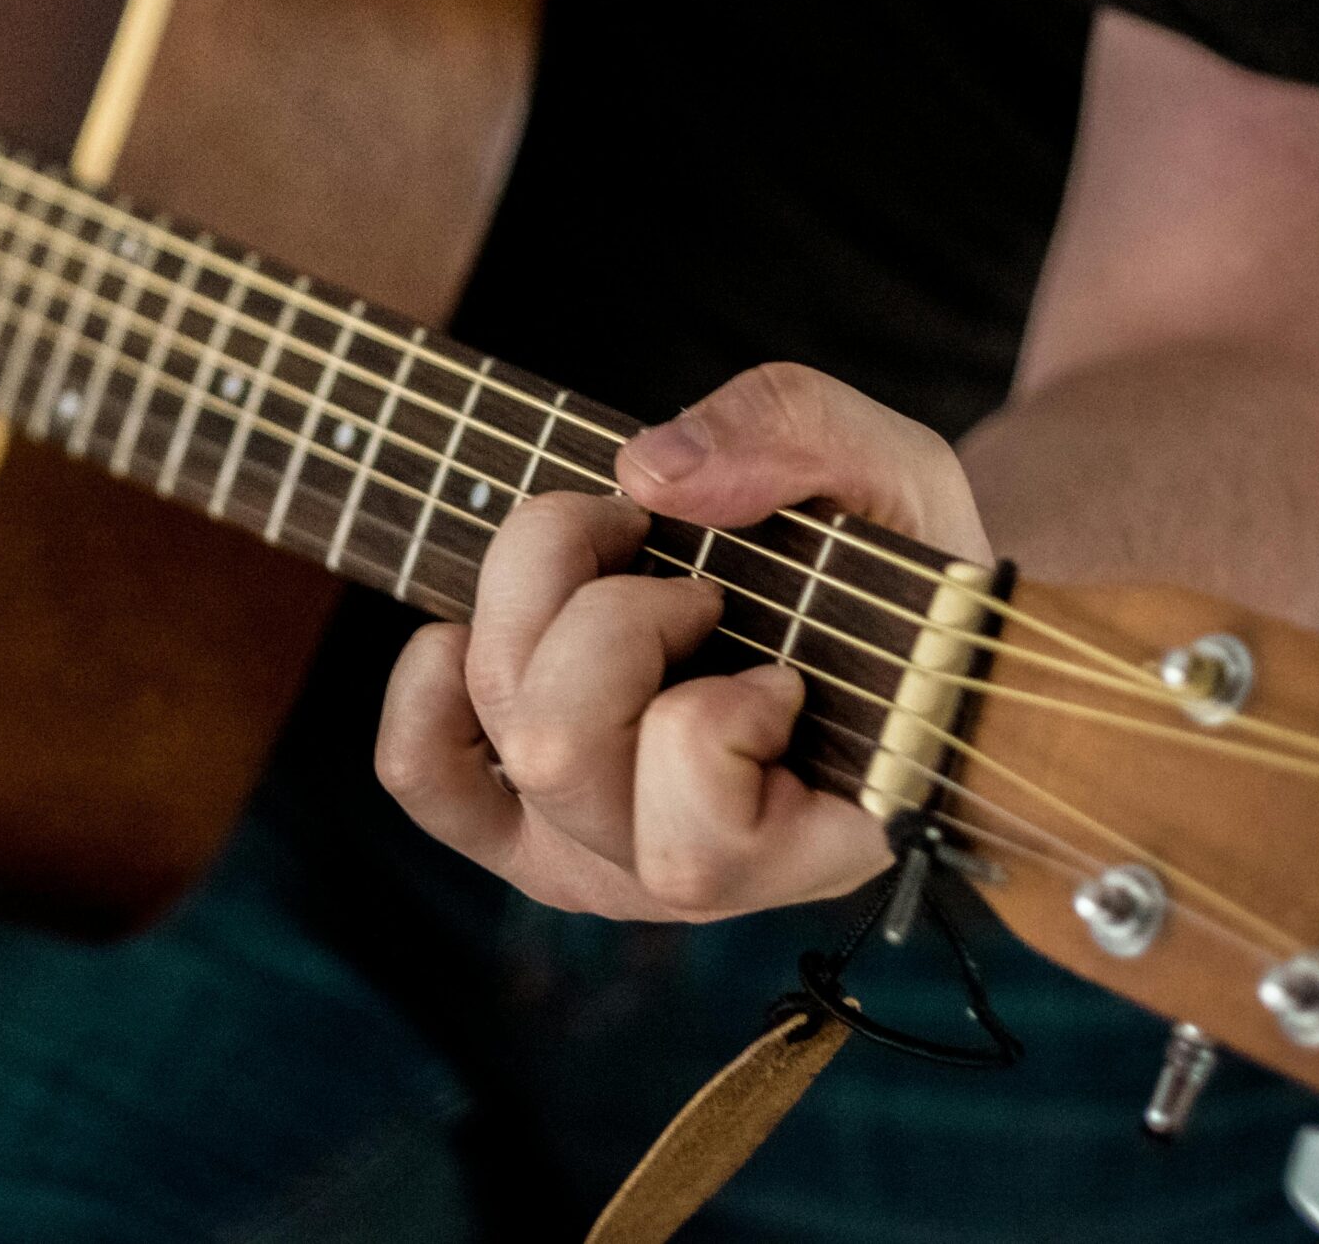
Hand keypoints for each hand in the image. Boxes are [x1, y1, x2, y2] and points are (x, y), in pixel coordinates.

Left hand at [374, 362, 990, 920]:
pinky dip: (428, 686)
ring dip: (537, 607)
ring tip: (618, 566)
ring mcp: (589, 851)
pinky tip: (479, 626)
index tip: (782, 664)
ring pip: (501, 734)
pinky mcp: (516, 817)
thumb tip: (650, 474)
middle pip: (558, 753)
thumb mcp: (893, 472)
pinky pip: (422, 771)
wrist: (868, 611)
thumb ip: (800, 439)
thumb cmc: (896, 563)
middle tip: (694, 582)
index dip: (721, 718)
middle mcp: (681, 878)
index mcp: (804, 849)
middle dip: (614, 615)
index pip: (699, 845)